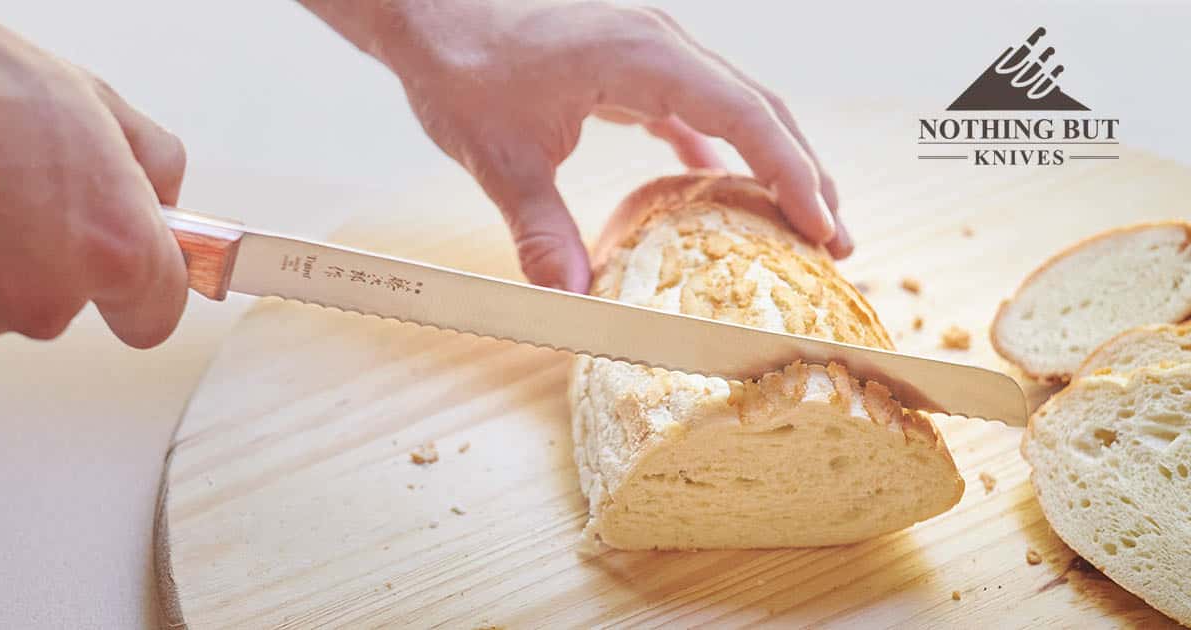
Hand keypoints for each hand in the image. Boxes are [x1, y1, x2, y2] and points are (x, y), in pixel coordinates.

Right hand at [0, 22, 187, 346]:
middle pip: (68, 302)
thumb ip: (152, 167)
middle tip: (21, 193)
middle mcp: (54, 299)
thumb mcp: (98, 105)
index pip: (153, 317)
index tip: (120, 267)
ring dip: (0, 260)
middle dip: (51, 258)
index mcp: (119, 253)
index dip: (137, 289)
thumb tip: (165, 205)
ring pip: (9, 300)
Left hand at [304, 0, 847, 293]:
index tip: (823, 227)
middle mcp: (659, 43)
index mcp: (642, 56)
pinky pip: (695, 103)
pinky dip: (719, 146)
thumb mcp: (497, 154)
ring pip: (735, 103)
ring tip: (802, 220)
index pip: (744, 114)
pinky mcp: (629, 61)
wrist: (427, 6)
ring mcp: (648, 48)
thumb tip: (574, 304)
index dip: (792, 173)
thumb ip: (541, 229)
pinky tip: (720, 185)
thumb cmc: (459, 62)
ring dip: (771, 159)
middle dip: (804, 173)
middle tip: (836, 242)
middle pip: (760, 107)